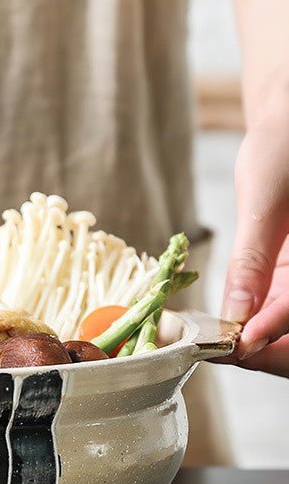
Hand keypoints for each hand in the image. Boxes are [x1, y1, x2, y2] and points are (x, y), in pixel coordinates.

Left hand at [221, 108, 288, 377]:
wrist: (287, 129)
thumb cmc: (285, 149)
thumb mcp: (266, 201)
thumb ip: (253, 260)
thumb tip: (236, 313)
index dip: (273, 332)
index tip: (236, 343)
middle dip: (263, 353)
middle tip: (213, 351)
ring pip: (284, 340)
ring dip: (250, 348)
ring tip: (204, 344)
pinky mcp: (288, 286)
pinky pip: (270, 320)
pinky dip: (244, 330)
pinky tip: (213, 329)